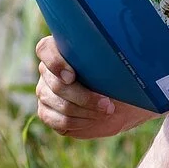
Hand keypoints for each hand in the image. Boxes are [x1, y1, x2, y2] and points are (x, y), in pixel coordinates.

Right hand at [34, 35, 153, 138]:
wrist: (123, 102)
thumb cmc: (121, 77)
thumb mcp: (119, 64)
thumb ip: (109, 55)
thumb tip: (116, 45)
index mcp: (61, 49)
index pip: (45, 49)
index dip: (55, 63)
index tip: (72, 76)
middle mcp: (48, 70)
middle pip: (55, 84)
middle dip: (84, 97)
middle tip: (107, 103)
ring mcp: (45, 91)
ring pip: (57, 103)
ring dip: (84, 110)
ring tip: (106, 111)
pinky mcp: (48, 112)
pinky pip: (56, 119)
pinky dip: (78, 122)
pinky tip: (93, 119)